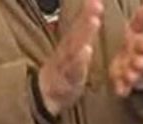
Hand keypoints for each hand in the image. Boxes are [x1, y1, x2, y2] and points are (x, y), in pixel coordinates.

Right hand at [38, 0, 103, 114]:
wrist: (46, 95)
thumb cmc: (63, 73)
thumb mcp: (72, 54)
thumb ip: (80, 39)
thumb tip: (89, 20)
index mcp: (71, 45)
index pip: (80, 26)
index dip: (87, 12)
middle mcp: (67, 51)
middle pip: (77, 32)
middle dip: (87, 17)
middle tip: (96, 4)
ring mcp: (65, 64)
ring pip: (75, 47)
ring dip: (84, 33)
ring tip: (94, 21)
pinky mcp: (67, 79)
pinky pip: (74, 68)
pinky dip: (80, 60)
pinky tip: (87, 50)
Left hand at [109, 3, 142, 96]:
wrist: (139, 66)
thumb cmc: (136, 46)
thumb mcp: (139, 31)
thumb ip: (142, 20)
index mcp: (142, 47)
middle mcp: (139, 60)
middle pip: (141, 61)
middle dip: (139, 62)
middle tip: (138, 63)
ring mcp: (133, 73)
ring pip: (134, 75)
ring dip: (132, 76)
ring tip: (129, 76)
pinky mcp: (125, 83)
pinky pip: (125, 87)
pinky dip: (123, 89)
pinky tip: (120, 91)